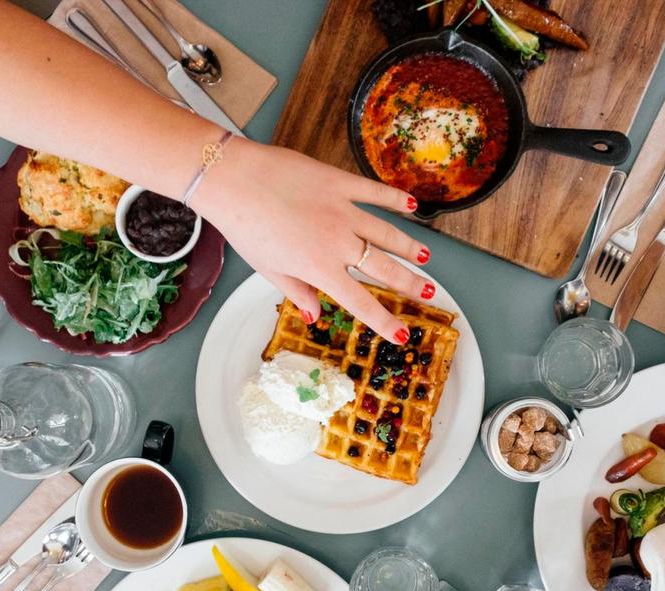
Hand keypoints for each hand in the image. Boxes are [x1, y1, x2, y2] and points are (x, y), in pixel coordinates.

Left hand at [193, 139, 433, 342]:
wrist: (234, 180)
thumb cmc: (245, 227)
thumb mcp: (268, 269)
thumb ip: (296, 292)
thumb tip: (313, 316)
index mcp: (320, 269)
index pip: (360, 302)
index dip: (384, 321)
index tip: (401, 336)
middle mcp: (339, 243)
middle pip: (384, 268)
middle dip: (410, 283)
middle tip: (430, 293)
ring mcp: (343, 211)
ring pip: (386, 233)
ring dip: (408, 246)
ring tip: (425, 257)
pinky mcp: (339, 183)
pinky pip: (374, 193)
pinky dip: (395, 199)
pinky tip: (412, 206)